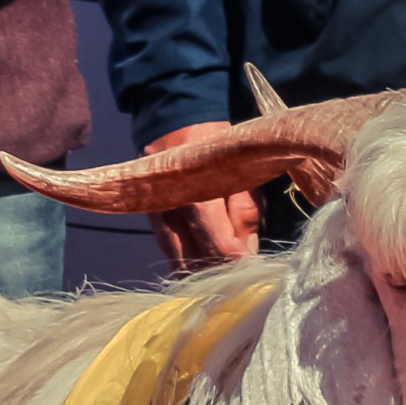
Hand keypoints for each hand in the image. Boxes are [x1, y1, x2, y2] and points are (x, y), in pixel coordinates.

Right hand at [142, 124, 263, 272]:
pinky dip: (188, 264)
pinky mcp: (150, 221)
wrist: (175, 123)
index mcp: (197, 198)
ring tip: (225, 279)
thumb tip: (247, 254)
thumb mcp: (241, 176)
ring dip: (202, 274)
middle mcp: (170, 212)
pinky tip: (204, 270)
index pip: (219, 247)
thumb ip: (245, 217)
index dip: (239, 264)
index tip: (255, 271)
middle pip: (196, 261)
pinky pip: (170, 252)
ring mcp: (155, 217)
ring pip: (179, 262)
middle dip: (221, 274)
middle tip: (242, 281)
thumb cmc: (216, 149)